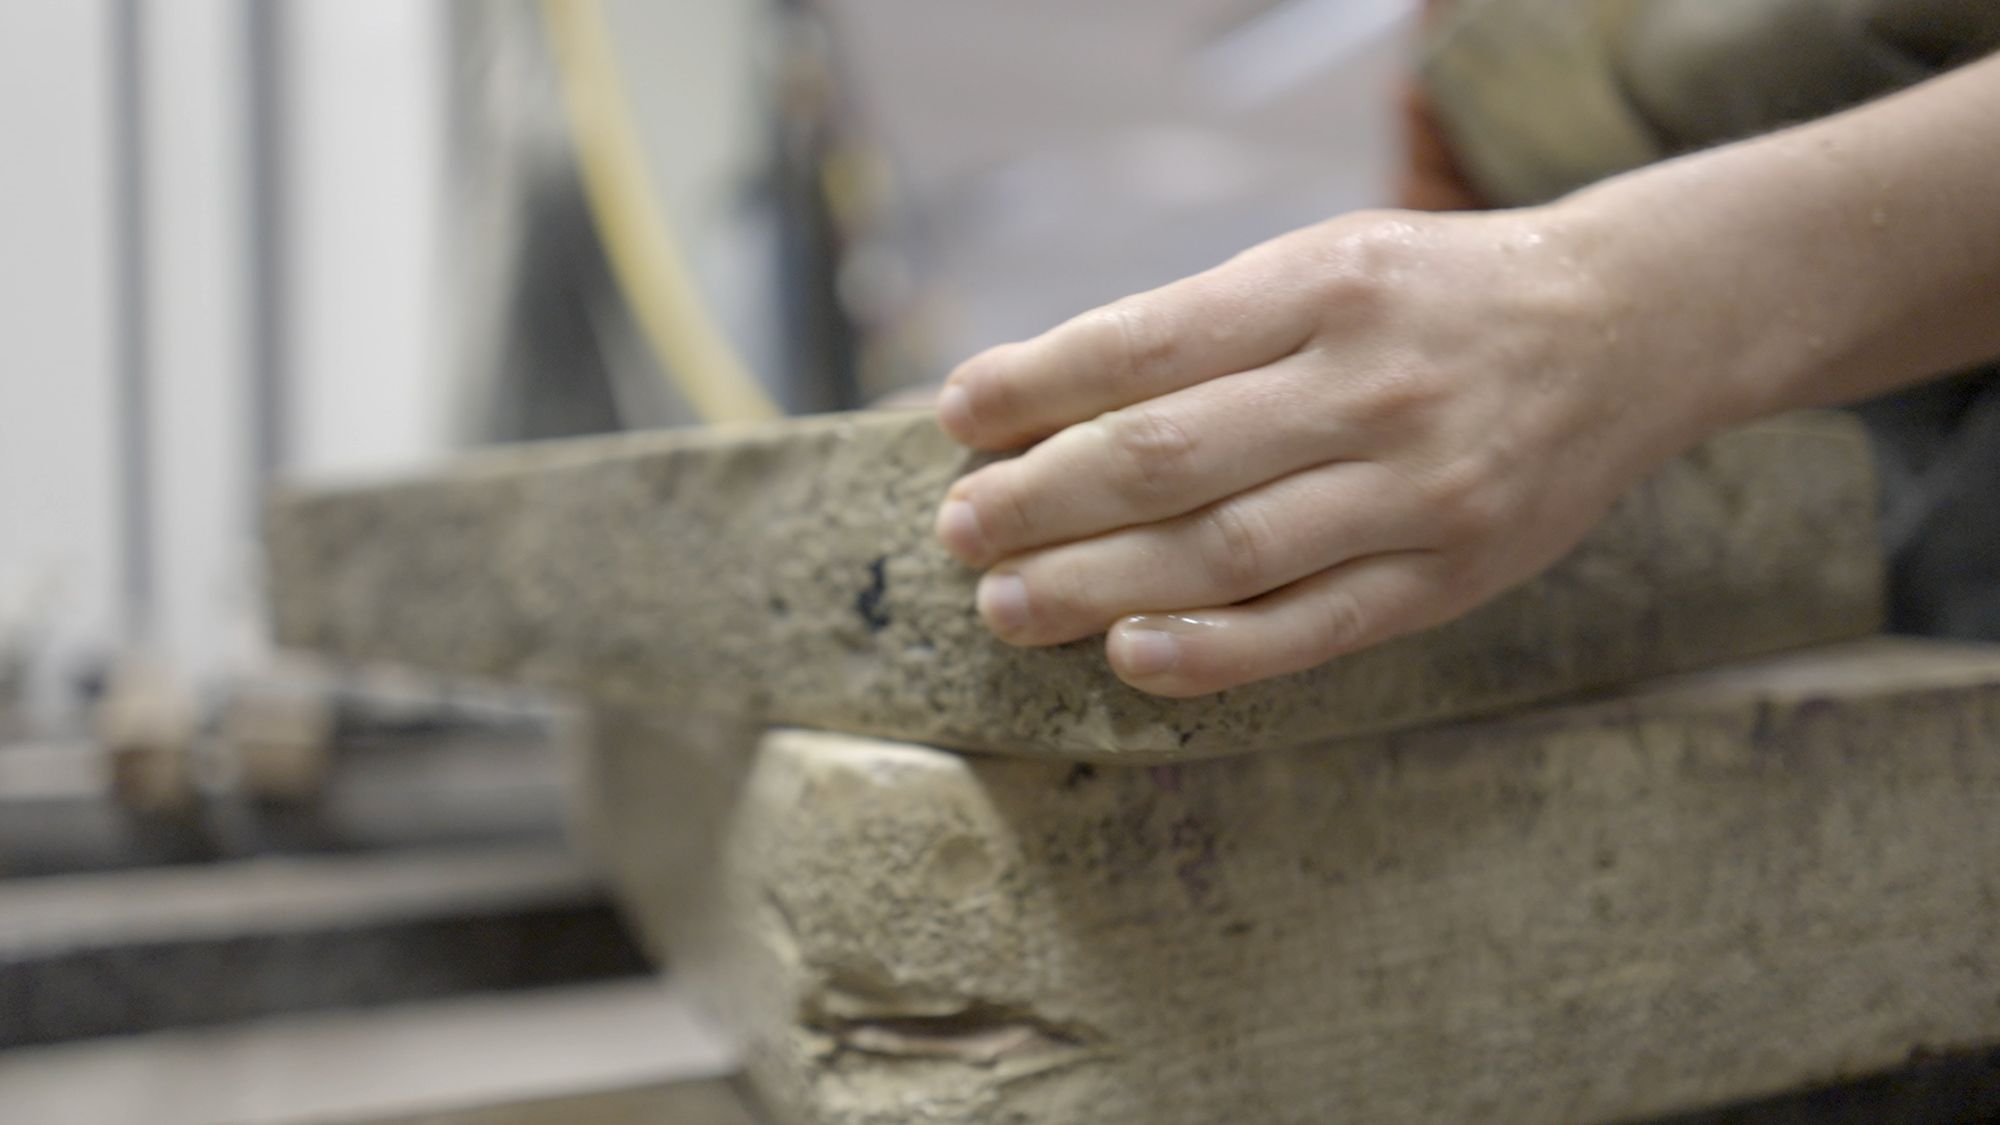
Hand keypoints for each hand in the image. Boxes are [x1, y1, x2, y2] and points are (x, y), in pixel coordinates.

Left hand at [933, 208, 1718, 696]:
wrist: (1628, 331)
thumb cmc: (1439, 299)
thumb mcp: (1330, 264)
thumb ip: (1205, 329)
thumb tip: (1043, 400)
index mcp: (1326, 286)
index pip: (1146, 342)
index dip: (1036, 384)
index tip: (956, 416)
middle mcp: (1371, 385)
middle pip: (1168, 456)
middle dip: (1041, 499)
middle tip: (960, 531)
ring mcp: (1416, 490)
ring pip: (1225, 552)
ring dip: (1097, 585)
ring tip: (1006, 603)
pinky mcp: (1449, 577)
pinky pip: (1312, 629)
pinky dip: (1212, 652)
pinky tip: (1128, 656)